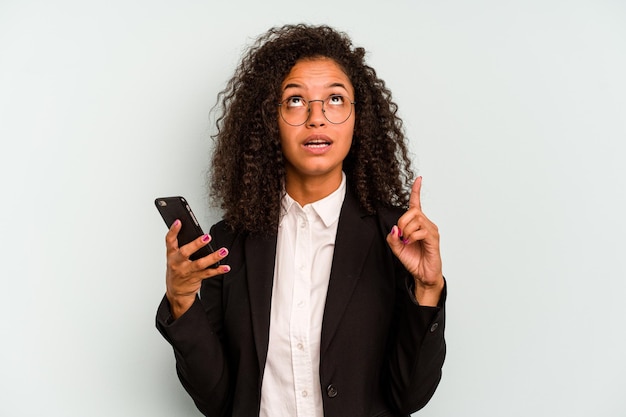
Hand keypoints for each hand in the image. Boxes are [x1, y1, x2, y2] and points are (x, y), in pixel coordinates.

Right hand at [165, 219, 230, 318]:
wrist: (176, 292)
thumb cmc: (177, 270)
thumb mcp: (175, 258)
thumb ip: (182, 246)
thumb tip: (196, 233)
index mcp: (171, 254)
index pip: (169, 241)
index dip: (173, 231)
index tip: (179, 222)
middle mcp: (177, 263)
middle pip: (185, 252)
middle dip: (196, 244)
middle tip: (207, 237)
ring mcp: (186, 271)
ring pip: (200, 264)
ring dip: (213, 257)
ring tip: (223, 251)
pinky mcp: (195, 278)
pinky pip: (208, 273)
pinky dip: (218, 270)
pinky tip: (226, 267)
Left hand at [386, 177, 443, 305]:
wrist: (423, 274)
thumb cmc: (413, 260)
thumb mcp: (397, 248)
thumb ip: (392, 238)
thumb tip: (394, 228)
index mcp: (417, 224)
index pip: (416, 204)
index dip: (416, 191)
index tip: (419, 179)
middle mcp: (426, 224)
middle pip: (412, 211)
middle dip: (402, 221)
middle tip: (401, 236)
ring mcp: (431, 231)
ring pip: (416, 219)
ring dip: (407, 230)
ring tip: (407, 242)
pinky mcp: (433, 239)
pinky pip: (421, 231)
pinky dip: (412, 236)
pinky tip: (412, 243)